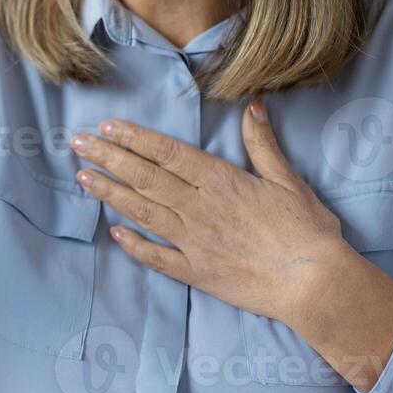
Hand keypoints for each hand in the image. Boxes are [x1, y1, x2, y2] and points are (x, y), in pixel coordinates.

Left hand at [70, 98, 350, 326]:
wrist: (316, 286)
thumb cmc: (308, 232)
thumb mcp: (288, 180)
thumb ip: (263, 144)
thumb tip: (253, 106)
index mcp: (221, 181)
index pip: (167, 153)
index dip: (134, 139)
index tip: (107, 127)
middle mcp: (200, 208)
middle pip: (145, 177)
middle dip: (109, 158)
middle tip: (77, 143)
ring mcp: (195, 242)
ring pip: (143, 212)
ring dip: (110, 193)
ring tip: (82, 177)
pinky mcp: (197, 273)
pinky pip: (157, 257)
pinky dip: (133, 244)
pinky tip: (113, 232)